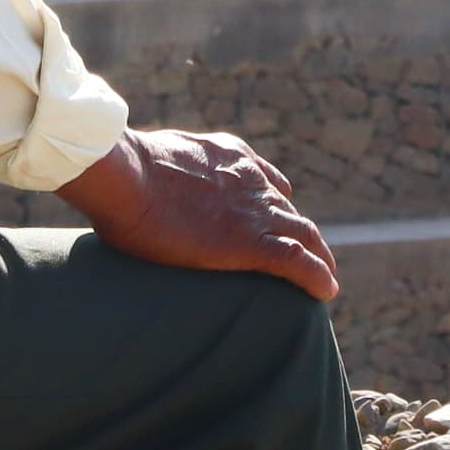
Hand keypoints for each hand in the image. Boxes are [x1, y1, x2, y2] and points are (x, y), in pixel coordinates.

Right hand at [56, 127, 340, 299]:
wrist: (128, 177)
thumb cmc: (122, 173)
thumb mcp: (149, 160)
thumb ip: (158, 174)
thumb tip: (127, 190)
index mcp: (229, 157)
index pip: (265, 181)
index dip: (275, 203)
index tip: (279, 217)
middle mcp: (251, 180)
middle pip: (289, 210)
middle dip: (302, 232)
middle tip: (311, 253)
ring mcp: (255, 210)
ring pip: (303, 234)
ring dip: (318, 255)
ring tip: (325, 275)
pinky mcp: (252, 241)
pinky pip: (297, 261)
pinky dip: (316, 276)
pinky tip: (326, 291)